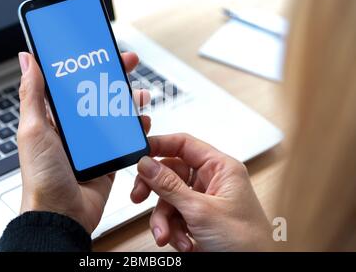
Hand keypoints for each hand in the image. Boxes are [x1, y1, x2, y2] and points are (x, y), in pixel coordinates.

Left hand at [17, 51, 150, 232]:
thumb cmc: (42, 178)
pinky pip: (125, 137)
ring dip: (128, 100)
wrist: (62, 215)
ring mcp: (92, 143)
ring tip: (139, 93)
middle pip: (97, 94)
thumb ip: (32, 94)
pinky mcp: (107, 157)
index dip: (85, 65)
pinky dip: (136, 127)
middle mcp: (73, 128)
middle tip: (127, 62)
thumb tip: (27, 59)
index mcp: (53, 118)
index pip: (71, 83)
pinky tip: (142, 120)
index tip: (97, 50)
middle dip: (113, 76)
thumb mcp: (33, 130)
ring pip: (114, 113)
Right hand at [131, 133, 271, 250]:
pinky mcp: (197, 220)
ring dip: (164, 219)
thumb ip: (170, 186)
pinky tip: (182, 242)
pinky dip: (172, 231)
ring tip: (166, 235)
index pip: (184, 145)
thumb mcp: (201, 211)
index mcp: (220, 168)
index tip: (139, 152)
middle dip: (155, 190)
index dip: (160, 145)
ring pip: (168, 199)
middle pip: (170, 173)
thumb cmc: (247, 243)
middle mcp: (211, 181)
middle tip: (139, 196)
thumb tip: (147, 164)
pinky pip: (173, 217)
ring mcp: (203, 201)